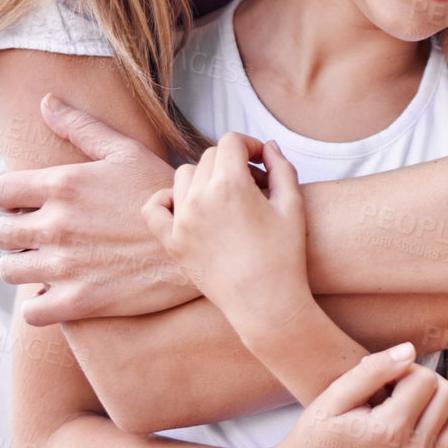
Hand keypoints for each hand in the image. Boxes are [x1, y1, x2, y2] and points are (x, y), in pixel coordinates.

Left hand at [0, 94, 188, 325]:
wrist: (202, 241)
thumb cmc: (163, 192)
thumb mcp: (127, 151)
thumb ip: (82, 127)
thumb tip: (45, 102)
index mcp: (63, 184)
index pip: (0, 192)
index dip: (12, 198)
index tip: (31, 204)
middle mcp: (58, 225)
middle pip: (0, 233)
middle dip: (14, 232)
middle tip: (40, 235)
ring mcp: (67, 266)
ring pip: (10, 271)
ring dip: (23, 266)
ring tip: (47, 262)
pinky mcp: (80, 301)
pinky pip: (31, 311)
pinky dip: (38, 304)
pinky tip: (57, 292)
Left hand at [142, 134, 308, 328]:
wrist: (266, 304)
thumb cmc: (286, 256)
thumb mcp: (293, 205)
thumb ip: (281, 167)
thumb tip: (268, 147)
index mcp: (231, 185)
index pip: (231, 142)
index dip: (250, 145)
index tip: (262, 161)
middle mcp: (200, 198)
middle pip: (209, 157)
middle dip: (232, 162)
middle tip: (253, 183)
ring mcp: (182, 221)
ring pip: (184, 175)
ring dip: (204, 176)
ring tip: (225, 196)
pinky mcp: (173, 243)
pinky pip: (154, 207)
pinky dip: (166, 199)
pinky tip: (187, 205)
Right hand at [278, 343, 447, 447]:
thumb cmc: (317, 432)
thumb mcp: (337, 394)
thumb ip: (375, 369)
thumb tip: (411, 350)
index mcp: (390, 430)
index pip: (425, 378)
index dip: (404, 369)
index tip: (382, 380)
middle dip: (424, 383)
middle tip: (394, 391)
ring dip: (445, 409)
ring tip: (415, 407)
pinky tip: (430, 434)